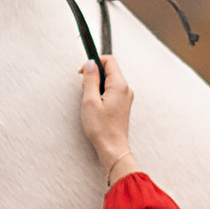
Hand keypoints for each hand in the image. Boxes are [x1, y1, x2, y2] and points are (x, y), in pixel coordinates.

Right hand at [79, 52, 139, 179]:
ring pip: (109, 80)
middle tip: (85, 90)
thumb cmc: (102, 129)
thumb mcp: (90, 101)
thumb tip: (90, 64)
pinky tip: (96, 106)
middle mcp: (125, 89)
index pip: (109, 60)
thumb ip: (90, 79)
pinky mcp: (122, 104)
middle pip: (109, 70)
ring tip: (90, 101)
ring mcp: (125, 97)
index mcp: (119, 85)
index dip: (94, 62)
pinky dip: (101, 94)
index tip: (83, 71)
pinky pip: (111, 91)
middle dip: (94, 75)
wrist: (113, 148)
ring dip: (97, 85)